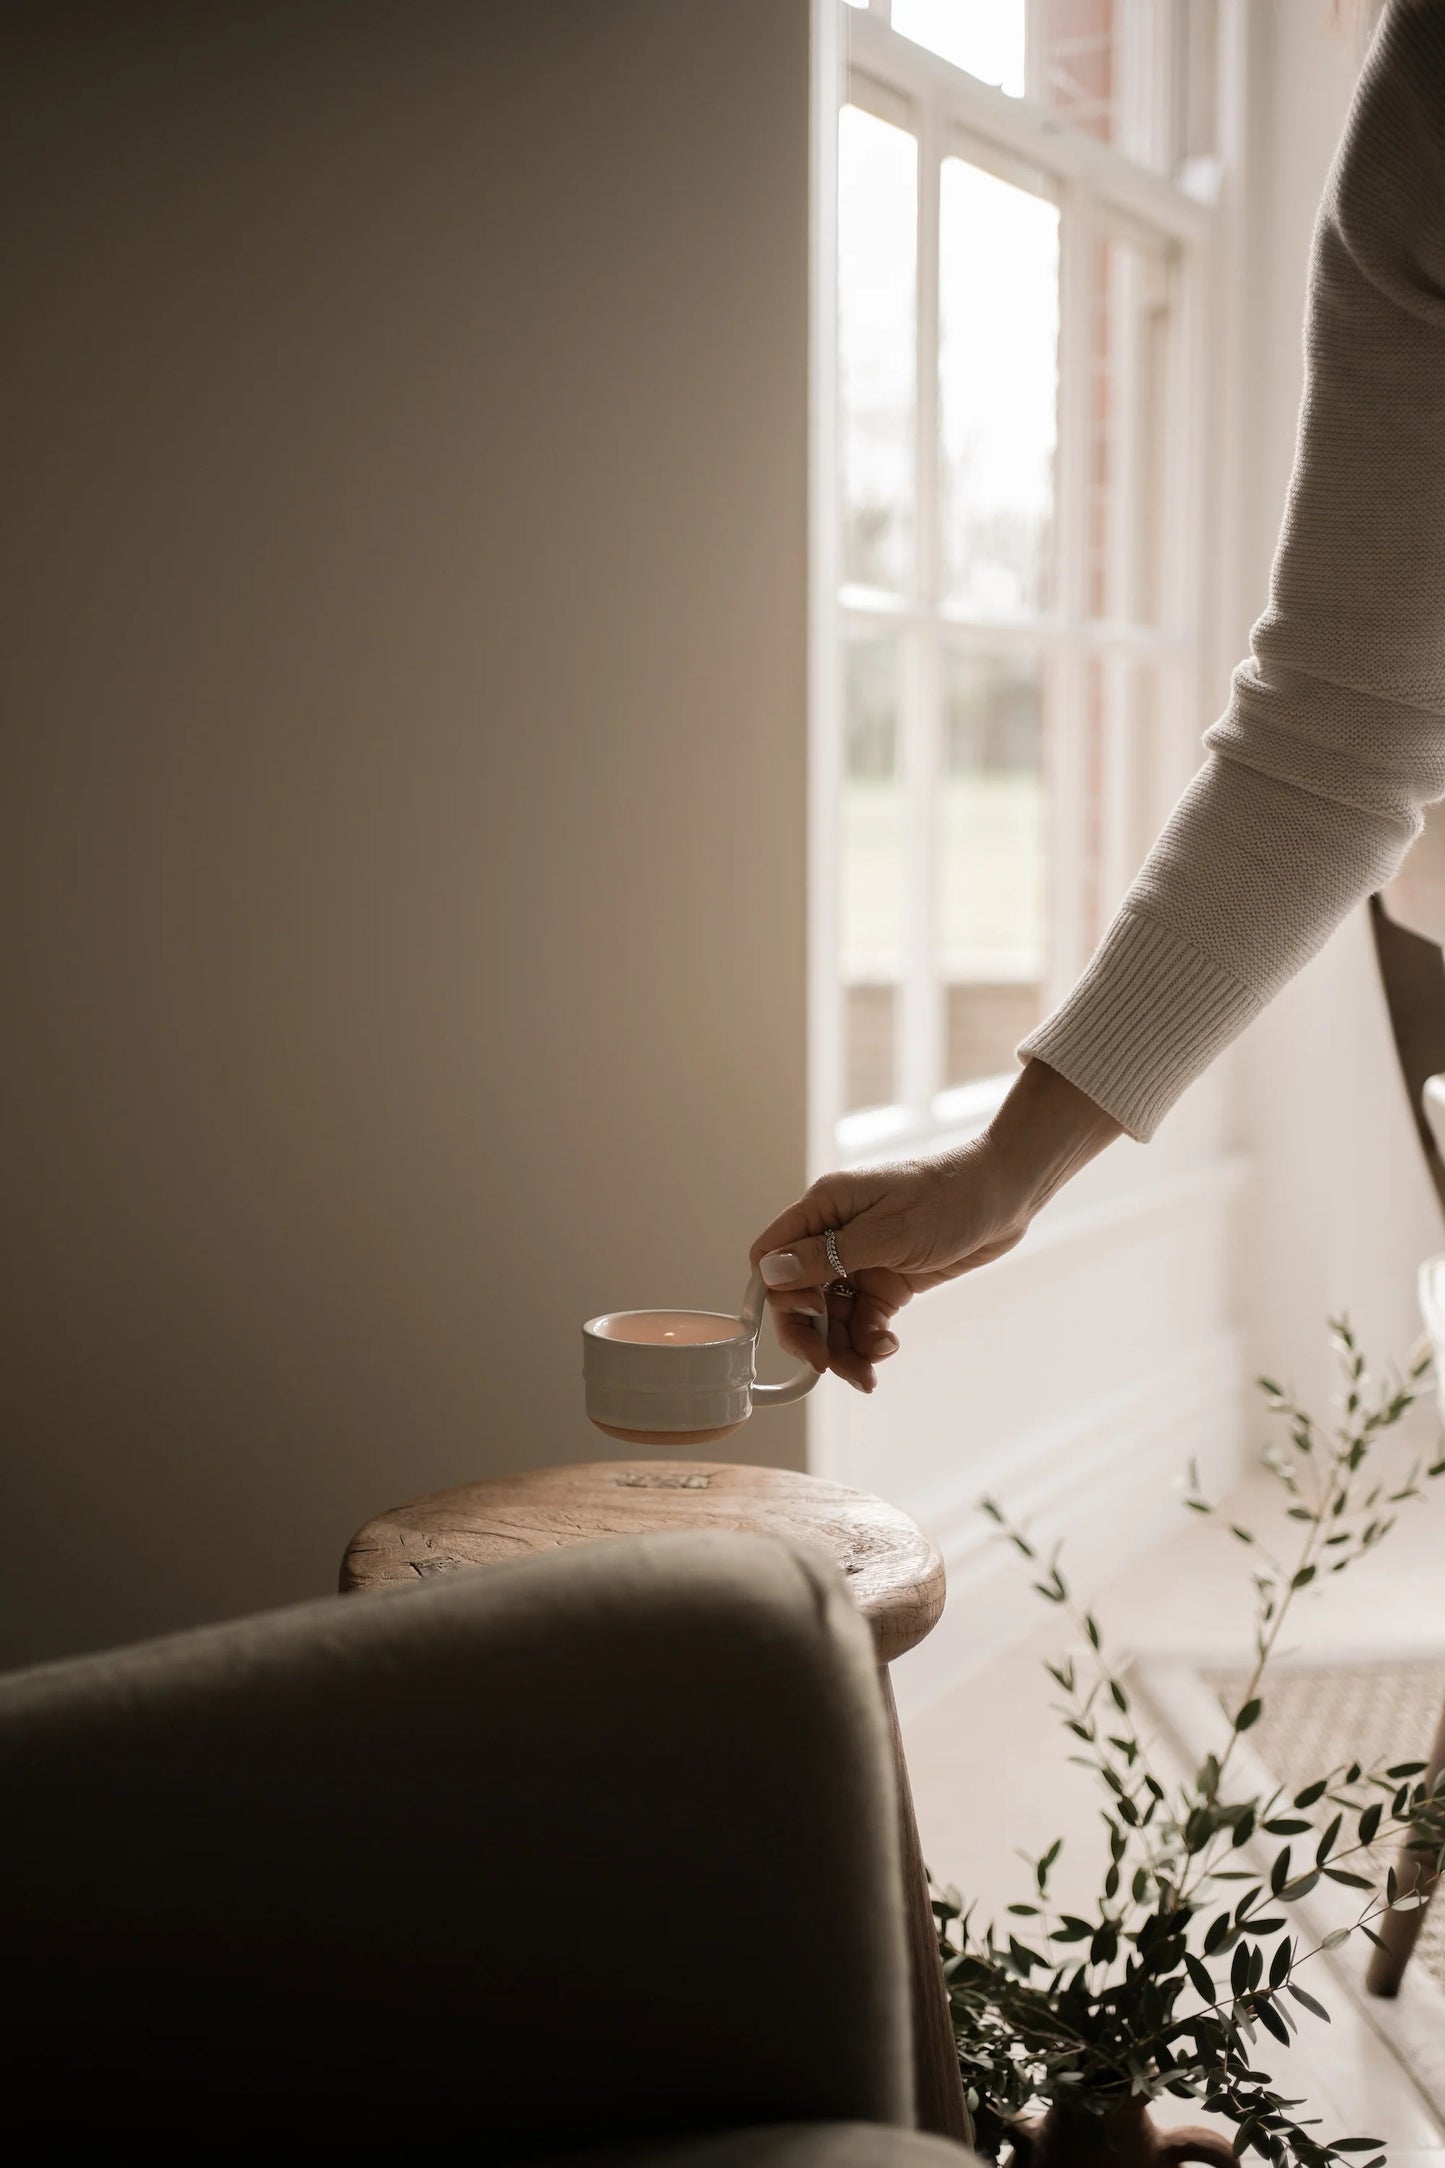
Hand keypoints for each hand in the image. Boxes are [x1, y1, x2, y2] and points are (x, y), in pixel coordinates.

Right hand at [748, 1061, 1123, 1391]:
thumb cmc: (949, 1198)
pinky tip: (886, 1349)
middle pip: (798, 1294)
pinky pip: (863, 1317)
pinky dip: (869, 1339)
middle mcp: (835, 1234)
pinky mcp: (888, 1279)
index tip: (806, 1321)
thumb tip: (770, 1272)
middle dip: (811, 1333)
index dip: (777, 1294)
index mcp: (824, 1208)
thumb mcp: (887, 1232)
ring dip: (844, 1346)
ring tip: (866, 1374)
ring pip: (833, 1314)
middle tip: (830, 1366)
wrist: (1007, 1197)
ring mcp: (862, 1258)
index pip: (771, 1255)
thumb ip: (827, 1256)